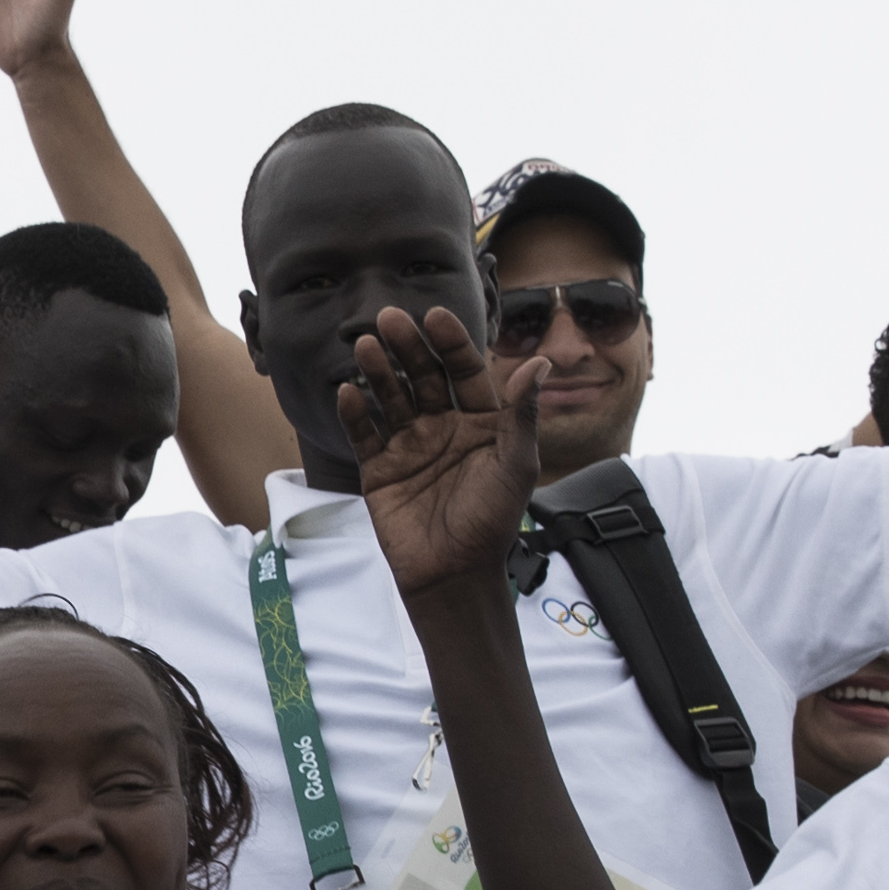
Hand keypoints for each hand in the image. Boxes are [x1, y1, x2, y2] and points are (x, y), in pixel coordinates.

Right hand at [335, 305, 547, 600]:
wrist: (454, 573)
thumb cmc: (492, 520)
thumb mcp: (516, 464)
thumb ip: (522, 414)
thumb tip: (541, 361)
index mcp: (481, 421)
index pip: (464, 371)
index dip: (450, 343)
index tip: (435, 316)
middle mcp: (443, 426)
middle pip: (423, 377)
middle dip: (407, 348)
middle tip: (389, 319)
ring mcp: (409, 445)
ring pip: (390, 398)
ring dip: (377, 371)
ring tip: (364, 346)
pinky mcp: (379, 468)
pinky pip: (364, 434)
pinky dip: (354, 414)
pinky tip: (347, 393)